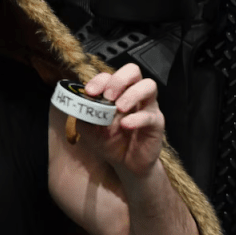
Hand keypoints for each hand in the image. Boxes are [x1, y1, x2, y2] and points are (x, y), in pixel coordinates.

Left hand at [80, 63, 164, 178]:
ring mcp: (147, 107)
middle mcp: (133, 94)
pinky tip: (125, 125)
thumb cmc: (109, 141)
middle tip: (108, 96)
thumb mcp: (89, 129)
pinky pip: (150, 116)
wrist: (124, 164)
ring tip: (119, 108)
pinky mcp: (156, 123)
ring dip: (132, 94)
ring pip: (149, 86)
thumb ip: (84, 114)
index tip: (90, 92)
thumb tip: (79, 102)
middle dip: (119, 80)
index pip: (111, 75)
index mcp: (117, 93)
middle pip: (133, 71)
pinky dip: (137, 119)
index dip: (99, 80)